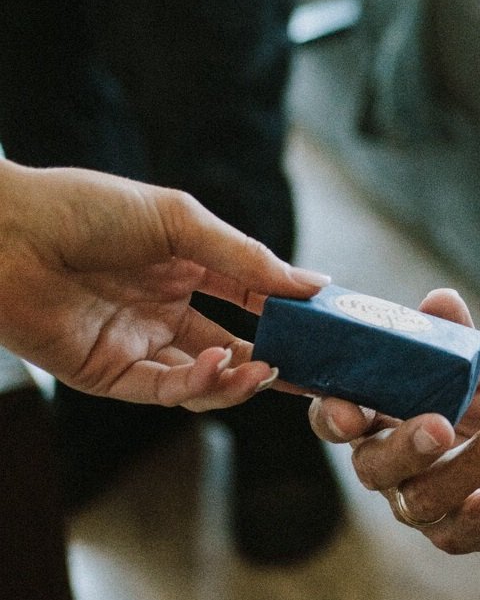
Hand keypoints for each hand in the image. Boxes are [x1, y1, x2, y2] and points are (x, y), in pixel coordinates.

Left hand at [0, 160, 328, 409]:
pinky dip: (202, 383)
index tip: (326, 322)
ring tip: (267, 368)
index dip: (287, 312)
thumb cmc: (83, 210)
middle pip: (235, 348)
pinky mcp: (109, 376)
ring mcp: (138, 345)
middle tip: (314, 370)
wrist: (2, 233)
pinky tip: (221, 362)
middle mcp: (163, 310)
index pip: (250, 298)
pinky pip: (168, 390)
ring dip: (242, 378)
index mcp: (182, 267)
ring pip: (206, 380)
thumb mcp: (181, 222)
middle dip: (276, 361)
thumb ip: (247, 258)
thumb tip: (312, 284)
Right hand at [310, 289, 479, 551]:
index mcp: (380, 419)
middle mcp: (390, 469)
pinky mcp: (463, 536)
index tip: (351, 413)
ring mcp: (423, 508)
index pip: (336, 419)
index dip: (334, 416)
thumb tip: (441, 302)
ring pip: (434, 496)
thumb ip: (457, 339)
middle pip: (374, 468)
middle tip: (440, 425)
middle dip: (405, 447)